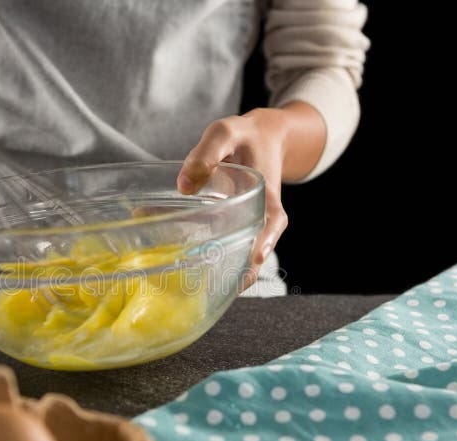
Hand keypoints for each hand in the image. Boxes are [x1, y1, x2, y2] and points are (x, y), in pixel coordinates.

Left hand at [177, 102, 325, 289]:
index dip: (266, 241)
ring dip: (225, 270)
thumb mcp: (226, 133)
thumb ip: (206, 153)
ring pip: (241, 254)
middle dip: (241, 272)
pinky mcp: (235, 226)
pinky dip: (209, 256)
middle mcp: (260, 215)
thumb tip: (184, 186)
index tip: (255, 258)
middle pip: (256, 251)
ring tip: (199, 291)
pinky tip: (182, 265)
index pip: (273, 222)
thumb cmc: (244, 135)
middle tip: (219, 290)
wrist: (262, 137)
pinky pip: (226, 245)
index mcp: (266, 194)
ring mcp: (249, 223)